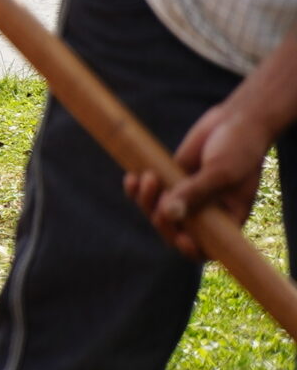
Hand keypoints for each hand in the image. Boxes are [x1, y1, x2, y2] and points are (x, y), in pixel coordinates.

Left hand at [125, 101, 274, 259]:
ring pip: (157, 212)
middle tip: (154, 192)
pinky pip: (148, 193)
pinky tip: (131, 177)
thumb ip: (196, 193)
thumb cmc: (238, 148)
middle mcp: (205, 213)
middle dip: (159, 218)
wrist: (234, 120)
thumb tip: (169, 215)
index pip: (207, 249)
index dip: (190, 249)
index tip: (180, 237)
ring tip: (147, 176)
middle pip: (174, 232)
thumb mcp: (220, 172)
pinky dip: (136, 188)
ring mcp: (185, 197)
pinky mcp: (170, 180)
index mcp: (226, 220)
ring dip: (145, 200)